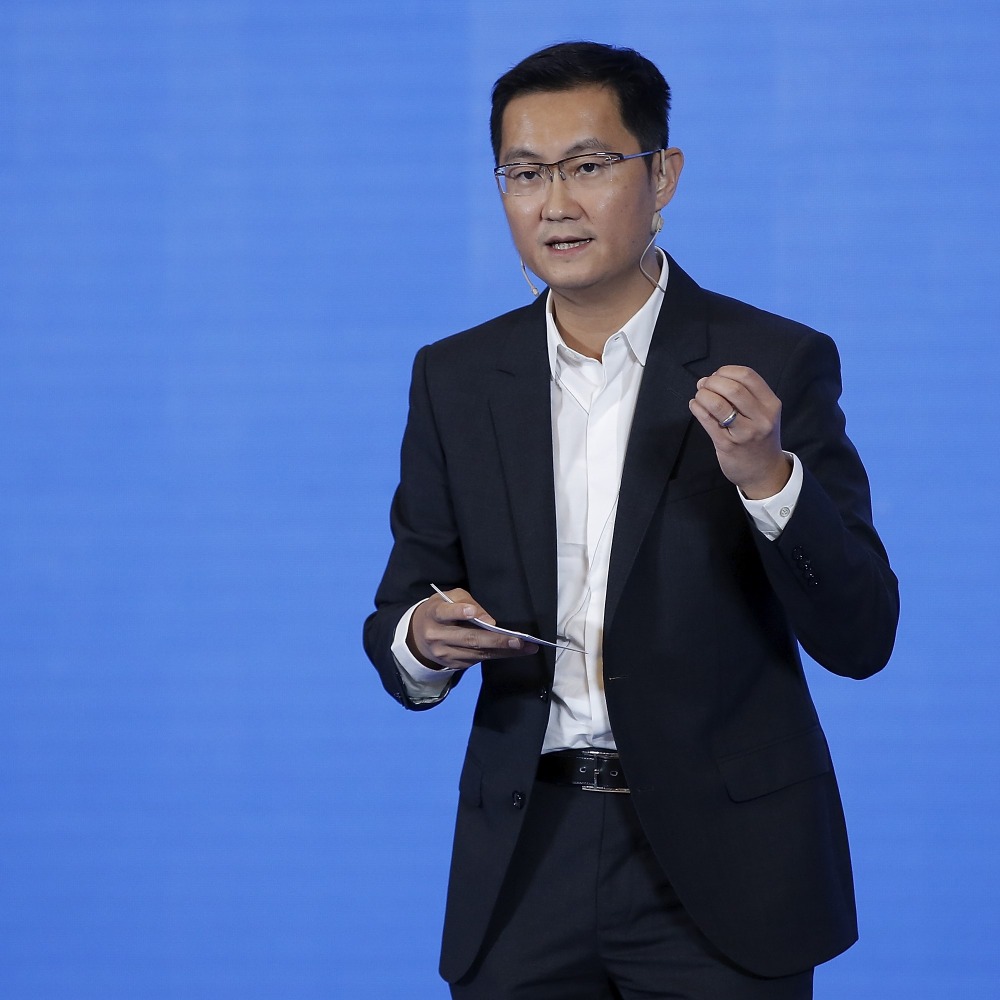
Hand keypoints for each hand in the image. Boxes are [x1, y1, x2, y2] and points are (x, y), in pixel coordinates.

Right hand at [408, 588, 538, 670]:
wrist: (419, 637)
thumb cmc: (440, 611)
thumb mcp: (447, 598)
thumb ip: (465, 601)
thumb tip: (487, 619)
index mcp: (434, 614)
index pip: (444, 613)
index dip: (459, 612)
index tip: (473, 612)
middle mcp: (437, 636)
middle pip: (468, 638)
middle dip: (495, 640)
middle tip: (517, 639)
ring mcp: (445, 654)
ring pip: (477, 653)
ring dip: (504, 651)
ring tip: (526, 647)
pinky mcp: (454, 664)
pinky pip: (479, 660)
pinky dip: (498, 655)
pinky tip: (514, 652)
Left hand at [689, 365, 791, 498]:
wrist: (765, 472)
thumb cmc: (760, 438)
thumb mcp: (764, 414)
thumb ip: (744, 395)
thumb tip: (708, 379)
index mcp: (771, 404)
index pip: (747, 376)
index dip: (726, 371)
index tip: (717, 375)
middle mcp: (761, 418)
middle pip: (732, 388)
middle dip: (712, 382)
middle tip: (704, 386)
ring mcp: (744, 433)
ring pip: (718, 404)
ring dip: (703, 395)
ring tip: (700, 396)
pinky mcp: (727, 445)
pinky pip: (707, 421)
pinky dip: (697, 408)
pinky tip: (695, 406)